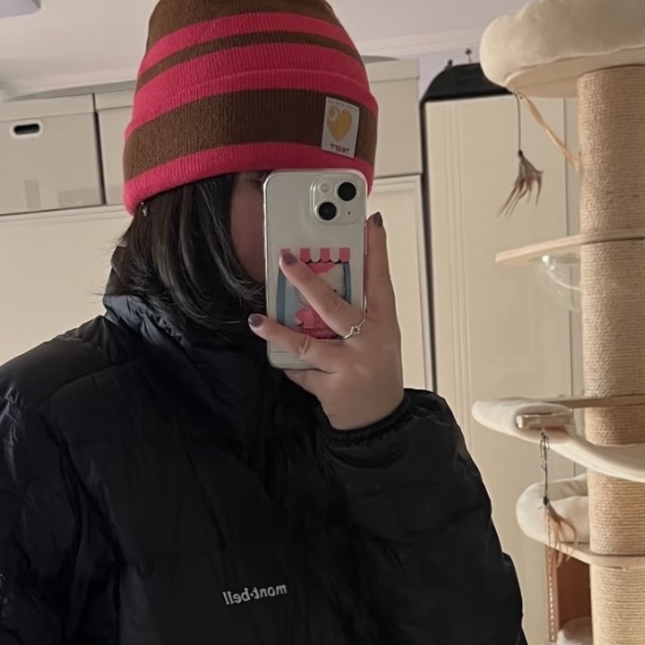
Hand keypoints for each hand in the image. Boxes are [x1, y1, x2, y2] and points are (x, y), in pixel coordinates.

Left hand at [248, 211, 404, 430]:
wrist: (381, 422)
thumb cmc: (378, 376)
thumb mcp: (381, 341)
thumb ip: (362, 315)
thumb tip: (324, 287)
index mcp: (386, 325)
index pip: (381, 281)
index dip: (377, 251)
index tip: (371, 222)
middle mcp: (370, 342)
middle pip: (334, 305)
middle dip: (307, 280)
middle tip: (286, 259)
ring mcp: (350, 366)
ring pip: (307, 342)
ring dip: (278, 330)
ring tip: (258, 320)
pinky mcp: (332, 388)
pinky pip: (302, 370)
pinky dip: (290, 365)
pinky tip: (278, 358)